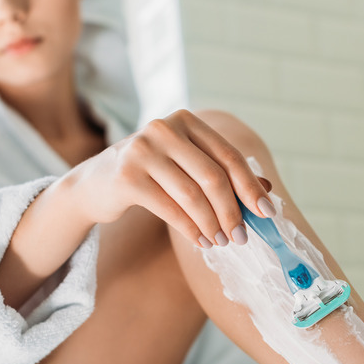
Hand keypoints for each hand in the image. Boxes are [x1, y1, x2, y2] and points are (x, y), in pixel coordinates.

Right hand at [70, 109, 275, 247]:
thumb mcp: (187, 167)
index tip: (267, 212)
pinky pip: (170, 209)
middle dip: (232, 211)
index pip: (228, 155)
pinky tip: (201, 241)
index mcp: (185, 121)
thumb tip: (266, 190)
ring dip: (212, 224)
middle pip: (213, 176)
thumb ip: (223, 174)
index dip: (250, 186)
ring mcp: (142, 150)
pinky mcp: (127, 177)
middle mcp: (163, 128)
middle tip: (241, 236)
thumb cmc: (151, 175)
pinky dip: (191, 229)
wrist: (96, 184)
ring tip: (221, 242)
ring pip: (192, 196)